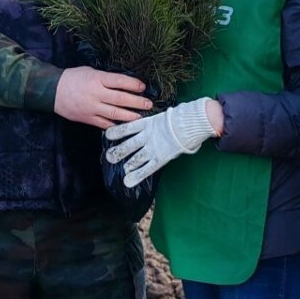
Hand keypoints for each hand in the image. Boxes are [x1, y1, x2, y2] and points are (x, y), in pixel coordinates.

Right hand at [55, 67, 152, 129]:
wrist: (52, 91)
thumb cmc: (73, 78)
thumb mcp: (90, 72)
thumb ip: (105, 78)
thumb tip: (124, 84)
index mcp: (97, 79)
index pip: (119, 81)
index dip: (133, 84)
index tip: (143, 87)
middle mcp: (95, 94)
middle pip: (120, 99)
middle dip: (137, 102)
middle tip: (148, 104)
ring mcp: (92, 108)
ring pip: (115, 114)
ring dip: (130, 116)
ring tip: (141, 117)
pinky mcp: (88, 118)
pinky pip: (105, 124)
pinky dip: (116, 125)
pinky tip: (125, 126)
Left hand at [104, 97, 218, 186]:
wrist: (192, 122)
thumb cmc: (181, 118)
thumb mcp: (163, 116)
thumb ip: (154, 122)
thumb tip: (149, 124)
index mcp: (147, 123)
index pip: (128, 128)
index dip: (117, 132)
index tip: (107, 135)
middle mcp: (148, 135)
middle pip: (129, 144)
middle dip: (118, 151)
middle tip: (109, 157)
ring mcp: (154, 147)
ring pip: (136, 157)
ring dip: (127, 164)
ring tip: (121, 168)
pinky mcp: (161, 156)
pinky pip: (147, 168)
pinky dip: (137, 175)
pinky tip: (128, 181)